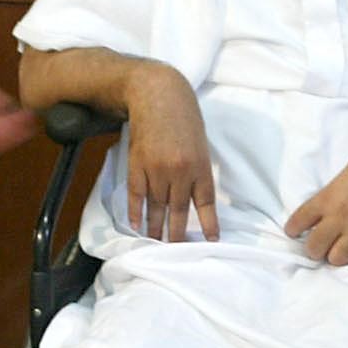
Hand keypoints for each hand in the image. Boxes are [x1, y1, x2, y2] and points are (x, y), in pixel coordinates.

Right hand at [123, 63, 219, 242]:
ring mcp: (156, 169)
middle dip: (178, 234)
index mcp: (200, 165)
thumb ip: (198, 170)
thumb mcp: (200, 142)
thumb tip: (194, 197)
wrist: (157, 95)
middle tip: (178, 251)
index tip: (211, 241)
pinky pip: (136, 195)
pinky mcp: (137, 165)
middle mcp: (179, 171)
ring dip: (156, 227)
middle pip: (179, 210)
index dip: (209, 224)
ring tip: (156, 243)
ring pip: (156, 206)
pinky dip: (136, 211)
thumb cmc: (184, 117)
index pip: (205, 202)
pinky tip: (136, 225)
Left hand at [285, 127, 347, 265]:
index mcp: (327, 198)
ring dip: (341, 256)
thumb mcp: (343, 176)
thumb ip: (331, 197)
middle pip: (315, 249)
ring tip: (347, 247)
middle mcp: (341, 215)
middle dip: (317, 250)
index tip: (296, 233)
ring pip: (339, 259)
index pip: (297, 223)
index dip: (293, 231)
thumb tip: (326, 214)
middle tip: (325, 245)